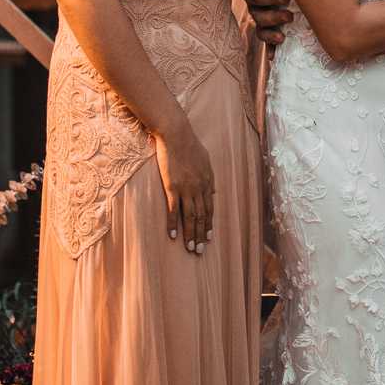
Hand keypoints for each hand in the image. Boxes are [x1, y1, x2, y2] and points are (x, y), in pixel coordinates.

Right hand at [154, 121, 215, 252]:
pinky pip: (174, 210)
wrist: (177, 134)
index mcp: (208, 182)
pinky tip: (173, 235)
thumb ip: (209, 177)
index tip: (208, 237)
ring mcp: (186, 189)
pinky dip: (174, 224)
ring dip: (190, 234)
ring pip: (190, 217)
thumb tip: (213, 191)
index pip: (210, 208)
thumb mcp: (206, 160)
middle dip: (201, 235)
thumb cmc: (190, 144)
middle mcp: (199, 188)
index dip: (209, 224)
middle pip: (201, 216)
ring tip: (190, 248)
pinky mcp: (172, 187)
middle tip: (200, 250)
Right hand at [243, 0, 290, 46]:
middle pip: (257, 15)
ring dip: (270, 35)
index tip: (286, 0)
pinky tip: (272, 56)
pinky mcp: (267, 27)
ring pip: (260, 29)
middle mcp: (254, 4)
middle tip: (289, 17)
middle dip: (273, 18)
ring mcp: (260, 17)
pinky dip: (269, 48)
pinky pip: (266, 40)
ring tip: (281, 38)